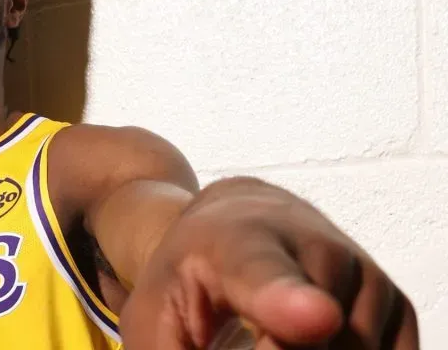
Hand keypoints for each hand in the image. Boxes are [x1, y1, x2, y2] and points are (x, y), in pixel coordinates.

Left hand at [119, 177, 418, 348]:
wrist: (241, 218)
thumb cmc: (192, 273)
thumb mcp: (158, 312)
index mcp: (239, 246)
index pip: (267, 276)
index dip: (288, 300)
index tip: (313, 317)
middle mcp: (315, 249)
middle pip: (318, 346)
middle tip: (252, 335)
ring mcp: (364, 276)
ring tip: (271, 333)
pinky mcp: (397, 307)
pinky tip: (309, 340)